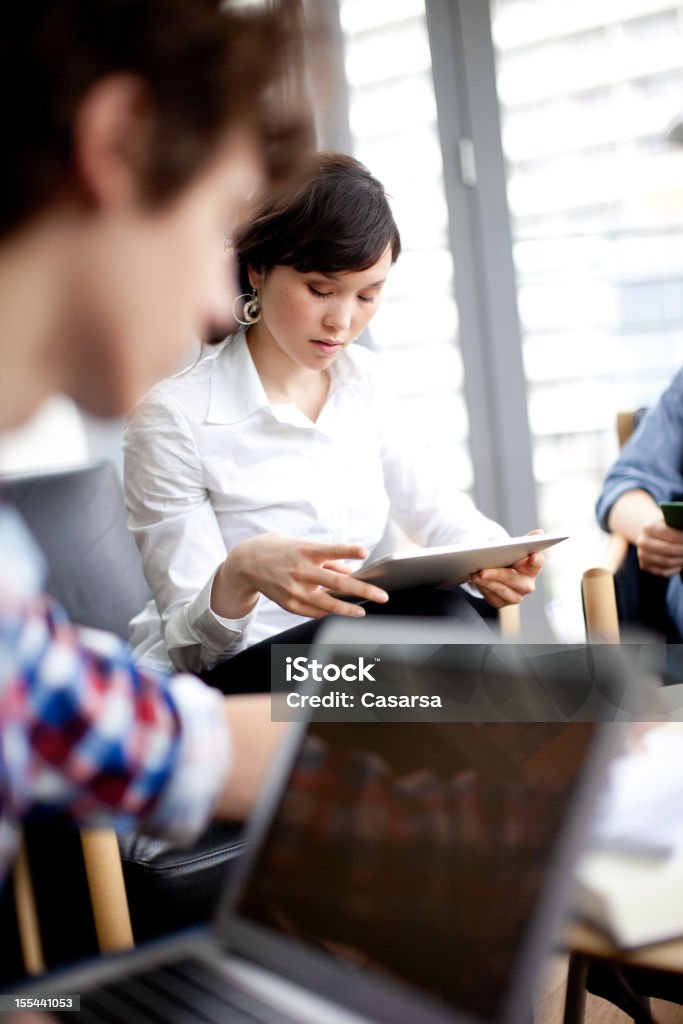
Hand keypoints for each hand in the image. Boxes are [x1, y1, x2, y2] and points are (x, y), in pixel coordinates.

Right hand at [214, 533, 388, 619]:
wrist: (246, 563)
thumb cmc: (280, 550)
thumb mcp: (302, 545)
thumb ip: (327, 558)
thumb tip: (349, 572)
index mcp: (305, 551)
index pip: (331, 550)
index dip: (348, 550)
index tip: (364, 552)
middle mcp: (301, 570)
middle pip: (336, 582)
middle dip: (362, 590)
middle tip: (381, 596)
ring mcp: (295, 589)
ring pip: (327, 603)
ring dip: (347, 609)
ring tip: (362, 612)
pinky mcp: (289, 603)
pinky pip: (314, 612)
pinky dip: (329, 613)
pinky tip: (341, 614)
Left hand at [470, 529, 544, 608]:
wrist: (495, 571)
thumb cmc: (507, 558)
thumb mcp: (513, 548)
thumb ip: (524, 541)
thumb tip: (539, 532)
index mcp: (532, 568)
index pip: (537, 563)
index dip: (536, 560)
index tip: (533, 554)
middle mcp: (527, 585)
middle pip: (516, 581)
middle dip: (498, 575)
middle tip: (483, 571)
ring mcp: (515, 596)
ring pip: (502, 591)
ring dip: (488, 583)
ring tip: (475, 575)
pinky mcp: (501, 602)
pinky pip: (492, 597)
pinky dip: (483, 588)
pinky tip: (475, 580)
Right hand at [635, 516, 682, 576]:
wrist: (650, 535)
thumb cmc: (665, 527)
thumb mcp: (669, 521)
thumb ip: (677, 524)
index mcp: (648, 527)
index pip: (669, 534)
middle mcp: (642, 542)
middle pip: (669, 549)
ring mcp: (642, 555)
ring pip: (667, 562)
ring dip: (681, 560)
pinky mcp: (645, 566)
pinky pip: (664, 572)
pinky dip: (676, 569)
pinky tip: (681, 563)